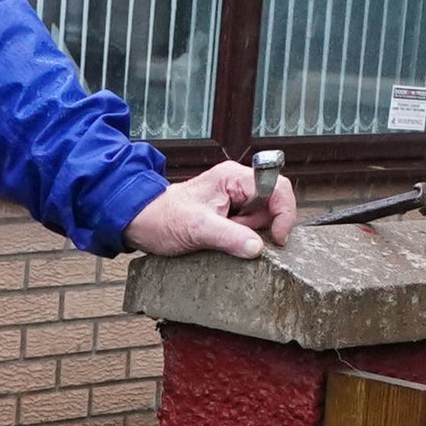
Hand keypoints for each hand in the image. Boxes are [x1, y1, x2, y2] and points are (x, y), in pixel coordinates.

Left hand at [123, 160, 296, 259]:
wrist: (141, 222)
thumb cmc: (162, 218)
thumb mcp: (196, 229)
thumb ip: (229, 237)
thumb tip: (257, 248)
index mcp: (233, 177)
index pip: (278, 187)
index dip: (284, 213)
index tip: (277, 238)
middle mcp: (237, 184)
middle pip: (272, 205)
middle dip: (258, 227)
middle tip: (231, 235)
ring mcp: (234, 198)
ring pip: (261, 219)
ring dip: (247, 234)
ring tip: (219, 236)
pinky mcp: (229, 212)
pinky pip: (249, 226)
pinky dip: (240, 237)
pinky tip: (221, 239)